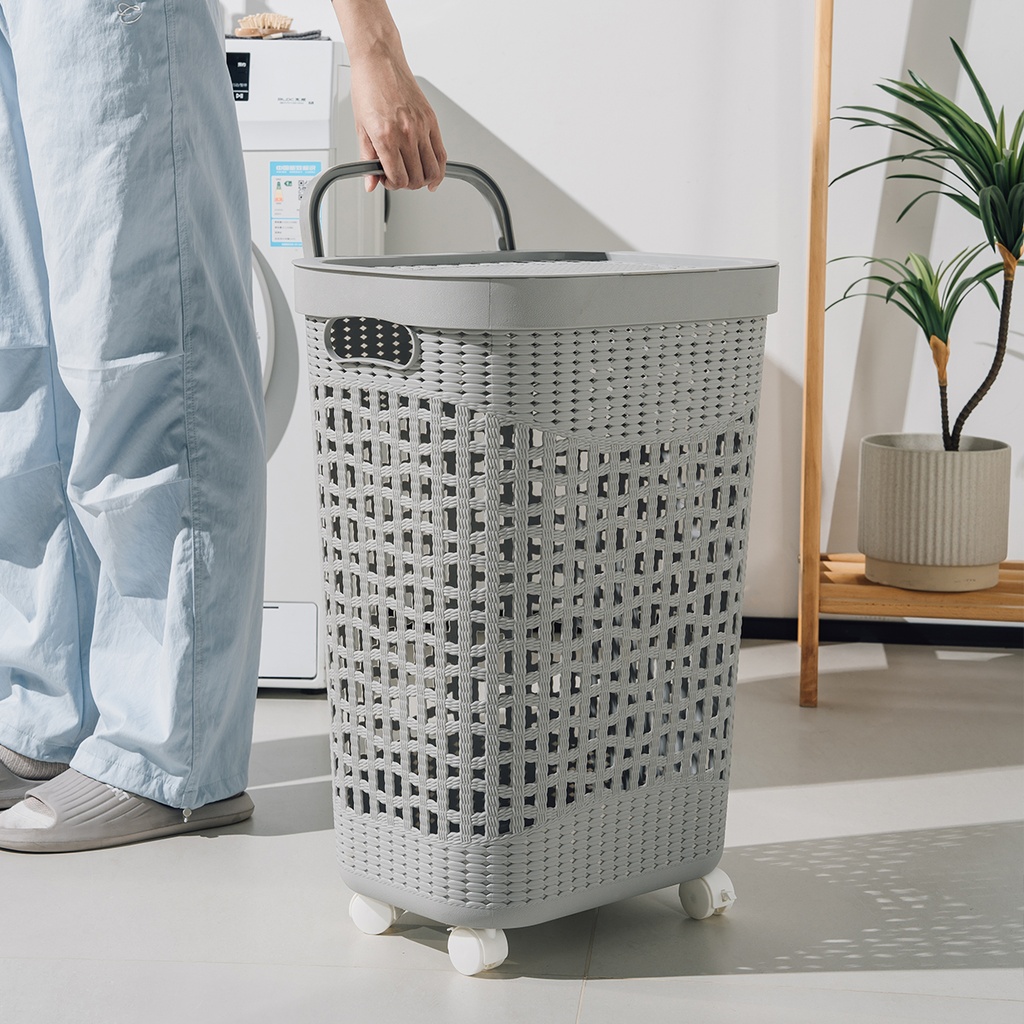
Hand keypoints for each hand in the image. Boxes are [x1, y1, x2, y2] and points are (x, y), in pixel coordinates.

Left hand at [350, 50, 446, 191]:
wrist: (379, 60)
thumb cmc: (368, 87)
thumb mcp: (360, 127)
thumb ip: (367, 158)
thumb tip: (370, 182)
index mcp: (386, 136)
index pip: (398, 178)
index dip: (392, 185)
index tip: (387, 179)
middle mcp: (406, 133)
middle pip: (416, 178)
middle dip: (407, 184)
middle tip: (399, 177)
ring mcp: (421, 127)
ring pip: (432, 171)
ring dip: (423, 179)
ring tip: (414, 174)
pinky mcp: (431, 120)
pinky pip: (441, 154)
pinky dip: (439, 170)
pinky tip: (433, 176)